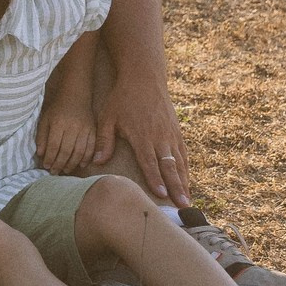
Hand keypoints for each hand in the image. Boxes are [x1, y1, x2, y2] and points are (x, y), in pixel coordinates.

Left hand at [36, 103, 97, 174]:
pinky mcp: (94, 131)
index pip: (54, 145)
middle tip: (55, 172)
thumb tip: (40, 154)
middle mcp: (73, 127)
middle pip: (66, 151)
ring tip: (66, 170)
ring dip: (72, 164)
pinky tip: (81, 165)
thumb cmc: (57, 109)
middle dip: (60, 164)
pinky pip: (91, 148)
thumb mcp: (45, 119)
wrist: (76, 96)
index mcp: (59, 124)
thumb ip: (42, 136)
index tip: (46, 166)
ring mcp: (85, 129)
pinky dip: (87, 158)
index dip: (50, 158)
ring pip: (79, 152)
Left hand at [95, 70, 191, 206]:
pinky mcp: (176, 131)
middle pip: (170, 167)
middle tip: (183, 207)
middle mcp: (160, 137)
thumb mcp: (107, 117)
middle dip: (177, 187)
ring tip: (188, 200)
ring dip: (184, 182)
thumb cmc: (122, 98)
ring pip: (179, 162)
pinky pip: (183, 153)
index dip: (156, 179)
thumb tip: (97, 161)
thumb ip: (104, 140)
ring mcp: (170, 134)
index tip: (162, 195)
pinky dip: (185, 168)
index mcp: (142, 136)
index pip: (150, 162)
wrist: (144, 78)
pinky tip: (186, 181)